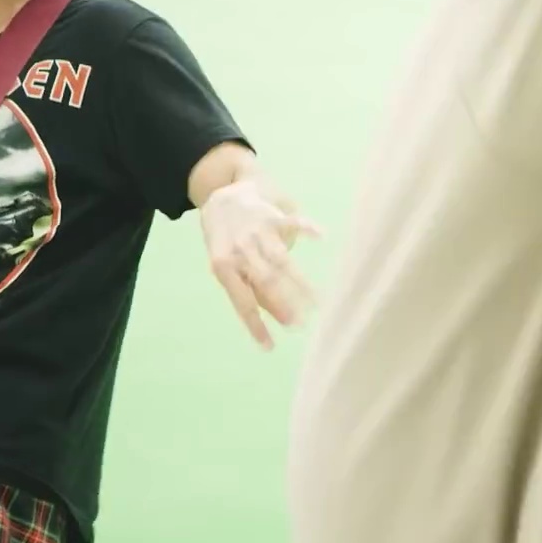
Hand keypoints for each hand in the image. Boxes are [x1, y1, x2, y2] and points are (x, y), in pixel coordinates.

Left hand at [200, 176, 320, 349]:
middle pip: (265, 282)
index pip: (242, 302)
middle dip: (283, 304)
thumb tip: (277, 317)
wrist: (220, 195)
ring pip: (281, 260)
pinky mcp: (272, 216)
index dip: (256, 325)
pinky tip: (320, 236)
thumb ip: (249, 288)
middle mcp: (241, 251)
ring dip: (299, 282)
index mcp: (224, 267)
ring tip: (317, 301)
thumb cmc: (226, 240)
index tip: (269, 347)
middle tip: (300, 324)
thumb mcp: (226, 265)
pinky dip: (306, 228)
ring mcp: (257, 233)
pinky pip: (291, 222)